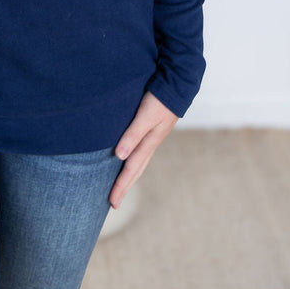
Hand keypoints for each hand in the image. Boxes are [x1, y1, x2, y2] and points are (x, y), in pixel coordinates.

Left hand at [109, 91, 177, 208]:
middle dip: (124, 186)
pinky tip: (128, 160)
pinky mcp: (152, 129)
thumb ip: (133, 134)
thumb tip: (119, 156)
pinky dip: (134, 162)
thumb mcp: (146, 116)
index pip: (130, 169)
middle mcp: (150, 143)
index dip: (121, 186)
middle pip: (135, 170)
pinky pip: (141, 152)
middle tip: (114, 203)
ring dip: (129, 176)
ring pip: (139, 162)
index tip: (112, 203)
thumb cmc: (160, 100)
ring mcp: (152, 137)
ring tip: (120, 187)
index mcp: (148, 143)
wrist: (177, 85)